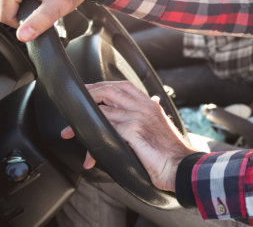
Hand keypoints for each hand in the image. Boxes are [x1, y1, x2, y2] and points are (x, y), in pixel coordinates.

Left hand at [61, 81, 197, 191]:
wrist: (182, 167)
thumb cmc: (171, 152)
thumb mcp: (161, 127)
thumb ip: (152, 114)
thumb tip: (153, 101)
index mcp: (150, 105)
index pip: (124, 85)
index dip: (103, 85)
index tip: (89, 90)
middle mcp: (145, 107)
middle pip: (111, 90)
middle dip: (89, 96)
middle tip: (73, 106)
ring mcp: (139, 117)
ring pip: (104, 111)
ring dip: (82, 123)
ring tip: (70, 132)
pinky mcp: (134, 131)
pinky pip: (107, 131)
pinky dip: (94, 144)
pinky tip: (89, 154)